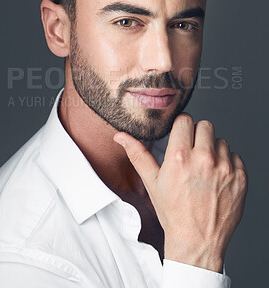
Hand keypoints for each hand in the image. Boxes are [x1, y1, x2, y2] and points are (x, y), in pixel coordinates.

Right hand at [113, 113, 247, 272]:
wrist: (197, 241)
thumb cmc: (173, 213)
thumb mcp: (152, 182)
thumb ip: (137, 154)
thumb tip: (120, 137)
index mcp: (180, 157)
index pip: (185, 120)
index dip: (181, 127)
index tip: (181, 136)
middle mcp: (204, 159)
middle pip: (206, 125)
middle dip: (197, 135)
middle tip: (193, 152)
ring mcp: (225, 169)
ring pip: (221, 141)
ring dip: (213, 150)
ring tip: (204, 169)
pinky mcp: (240, 178)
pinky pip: (235, 157)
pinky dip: (228, 164)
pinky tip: (217, 178)